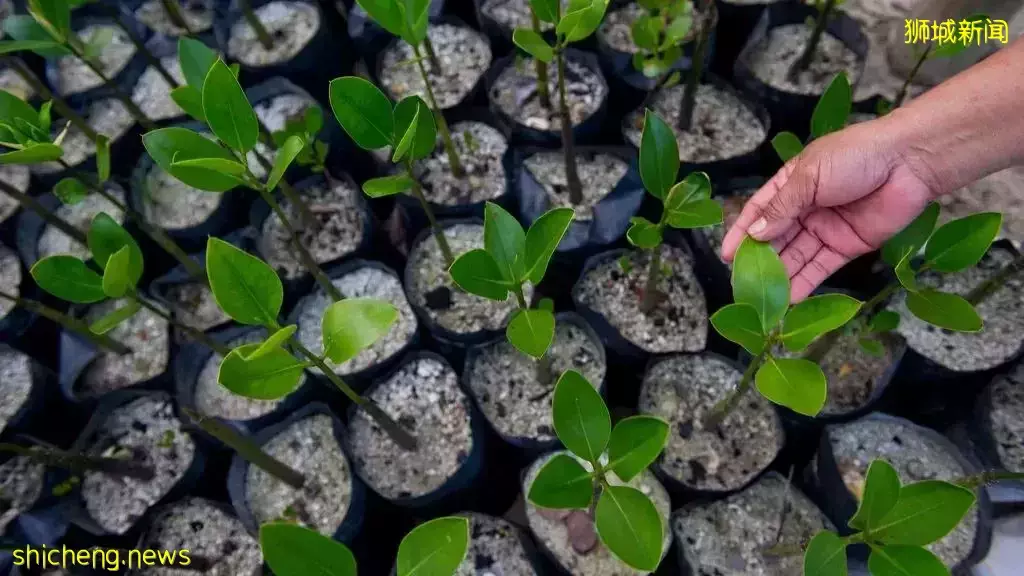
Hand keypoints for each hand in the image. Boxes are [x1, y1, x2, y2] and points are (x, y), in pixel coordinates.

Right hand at [721, 119, 937, 301]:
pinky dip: (806, 282)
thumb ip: (781, 208)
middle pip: (776, 238)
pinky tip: (790, 298)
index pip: (760, 210)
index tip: (727, 255)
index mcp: (792, 183)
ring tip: (763, 296)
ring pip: (797, 256)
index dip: (742, 232)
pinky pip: (821, 267)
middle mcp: (806, 208)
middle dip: (760, 259)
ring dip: (781, 275)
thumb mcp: (809, 176)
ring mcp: (826, 228)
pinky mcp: (848, 245)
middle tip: (743, 282)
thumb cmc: (855, 156)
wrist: (909, 162)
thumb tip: (754, 235)